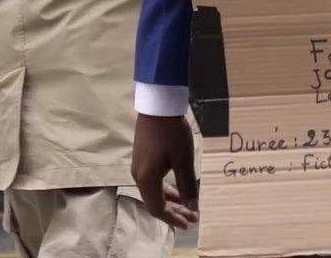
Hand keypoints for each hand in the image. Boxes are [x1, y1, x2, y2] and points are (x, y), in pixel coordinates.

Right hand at [132, 113, 199, 228]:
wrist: (158, 107)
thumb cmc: (172, 133)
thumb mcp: (183, 160)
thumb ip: (187, 185)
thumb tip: (192, 206)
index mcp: (147, 179)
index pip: (158, 208)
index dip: (173, 218)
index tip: (189, 223)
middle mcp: (138, 176)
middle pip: (154, 202)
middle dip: (174, 211)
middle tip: (192, 216)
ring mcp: (138, 167)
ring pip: (153, 192)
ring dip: (170, 200)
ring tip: (187, 205)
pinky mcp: (142, 159)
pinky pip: (152, 182)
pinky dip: (165, 189)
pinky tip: (177, 188)